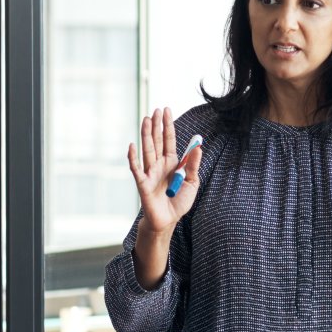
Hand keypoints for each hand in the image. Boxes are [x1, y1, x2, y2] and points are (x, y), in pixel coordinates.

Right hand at [126, 107, 205, 238]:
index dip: (168, 126)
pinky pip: (136, 168)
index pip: (169, 140)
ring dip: (146, 135)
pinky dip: (133, 158)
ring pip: (147, 150)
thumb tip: (198, 148)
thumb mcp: (192, 182)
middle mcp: (159, 164)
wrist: (168, 220)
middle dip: (156, 126)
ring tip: (146, 120)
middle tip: (156, 110)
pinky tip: (132, 146)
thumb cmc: (179, 201)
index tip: (167, 110)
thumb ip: (193, 165)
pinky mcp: (142, 183)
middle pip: (157, 141)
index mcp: (171, 162)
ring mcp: (150, 172)